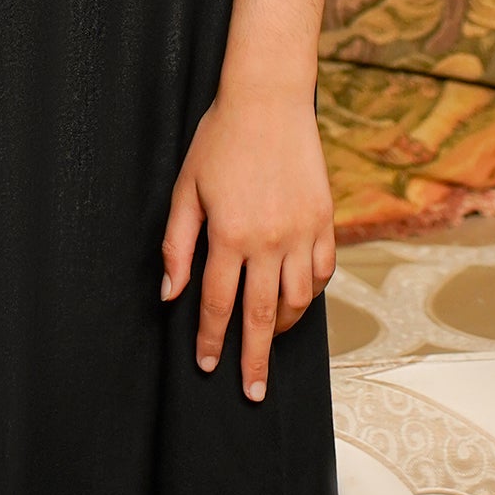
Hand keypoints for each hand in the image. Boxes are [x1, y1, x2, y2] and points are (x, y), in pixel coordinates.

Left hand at [159, 79, 335, 401]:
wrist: (268, 101)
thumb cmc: (219, 141)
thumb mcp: (186, 190)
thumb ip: (178, 246)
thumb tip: (170, 295)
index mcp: (229, 235)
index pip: (216, 303)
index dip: (209, 338)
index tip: (207, 364)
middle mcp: (269, 241)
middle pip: (261, 317)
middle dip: (253, 359)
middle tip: (251, 392)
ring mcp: (302, 232)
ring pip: (297, 300)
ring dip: (283, 328)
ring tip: (271, 343)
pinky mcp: (324, 220)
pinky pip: (322, 272)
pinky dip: (311, 293)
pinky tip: (298, 300)